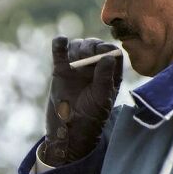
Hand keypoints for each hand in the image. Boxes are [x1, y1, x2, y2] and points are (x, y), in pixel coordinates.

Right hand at [41, 37, 121, 165]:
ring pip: (78, 47)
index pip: (113, 53)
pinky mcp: (61, 70)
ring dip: (78, 46)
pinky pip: (60, 52)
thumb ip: (104, 79)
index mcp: (110, 74)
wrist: (68, 132)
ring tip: (77, 57)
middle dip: (92, 46)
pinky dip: (59, 44)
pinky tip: (61, 42)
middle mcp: (95, 68)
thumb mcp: (101, 100)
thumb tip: (108, 56)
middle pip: (95, 46)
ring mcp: (78, 68)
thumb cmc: (90, 118)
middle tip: (88, 53)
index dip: (108, 48)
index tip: (102, 51)